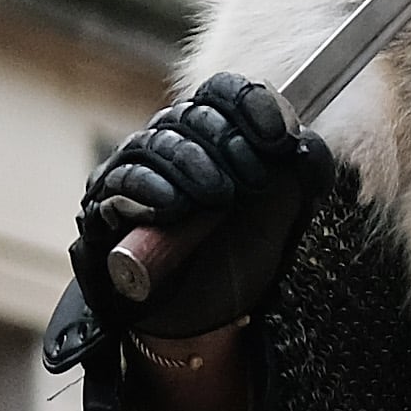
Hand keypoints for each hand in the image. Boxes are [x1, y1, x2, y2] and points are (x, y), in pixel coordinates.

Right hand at [68, 74, 331, 342]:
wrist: (199, 316)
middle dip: (228, 144)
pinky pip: (121, 183)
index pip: (223, 93)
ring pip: (155, 145)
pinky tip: (172, 205)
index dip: (252, 105)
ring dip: (191, 165)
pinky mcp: (104, 206)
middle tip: (255, 182)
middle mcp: (170, 146)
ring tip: (219, 196)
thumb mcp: (287, 216)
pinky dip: (148, 190)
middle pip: (191, 115)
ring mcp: (133, 173)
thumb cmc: (241, 258)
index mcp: (214, 138)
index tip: (281, 139)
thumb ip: (302, 177)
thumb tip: (306, 144)